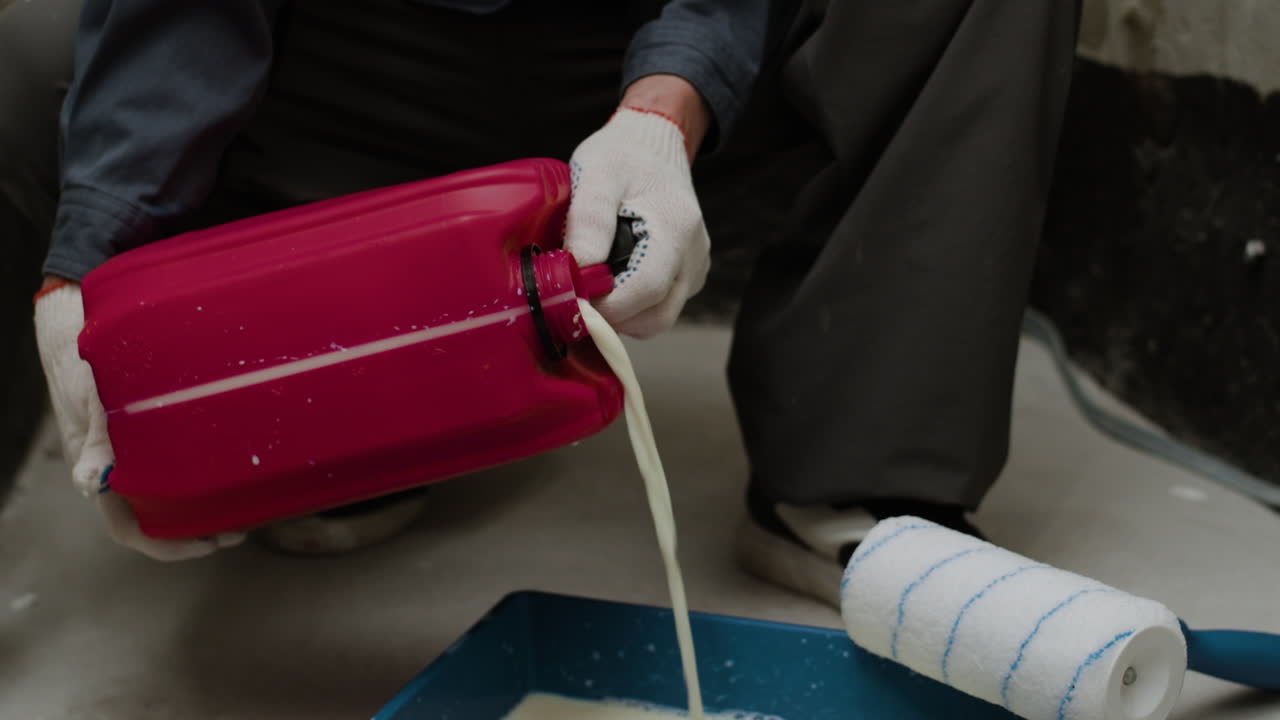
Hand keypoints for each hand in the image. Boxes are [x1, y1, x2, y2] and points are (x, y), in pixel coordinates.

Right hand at [34, 278, 243, 560]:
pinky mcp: (155, 445)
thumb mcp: (95, 402)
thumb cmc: (89, 372)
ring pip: (169, 503)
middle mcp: (118, 476)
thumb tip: (95, 482)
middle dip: (196, 534)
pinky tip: (234, 477)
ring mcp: (136, 462)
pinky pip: (177, 475)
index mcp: (99, 475)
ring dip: (203, 512)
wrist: (86, 341)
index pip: (128, 528)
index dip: (168, 545)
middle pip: (155, 524)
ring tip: (244, 512)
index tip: (210, 543)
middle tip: (239, 532)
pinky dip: (203, 484)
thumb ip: (98, 438)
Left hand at [565, 75, 712, 338]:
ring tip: (594, 283)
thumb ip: (589, 220)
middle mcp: (693, 255)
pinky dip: (633, 304)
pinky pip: (660, 306)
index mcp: (676, 228)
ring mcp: (694, 268)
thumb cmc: (623, 155)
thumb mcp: (597, 173)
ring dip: (623, 313)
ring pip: (658, 317)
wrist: (652, 144)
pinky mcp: (688, 275)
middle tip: (579, 296)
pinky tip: (612, 277)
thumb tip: (582, 270)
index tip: (574, 298)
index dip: (608, 306)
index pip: (647, 289)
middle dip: (613, 317)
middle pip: (656, 317)